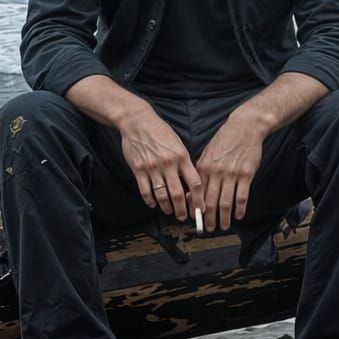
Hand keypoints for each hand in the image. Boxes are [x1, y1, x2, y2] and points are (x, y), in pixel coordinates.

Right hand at [118, 107, 203, 221]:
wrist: (137, 121)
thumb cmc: (160, 131)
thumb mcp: (178, 143)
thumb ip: (184, 162)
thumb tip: (191, 181)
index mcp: (182, 156)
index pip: (195, 183)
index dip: (199, 199)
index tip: (200, 209)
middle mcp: (168, 164)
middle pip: (178, 194)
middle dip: (182, 209)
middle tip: (184, 217)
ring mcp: (152, 168)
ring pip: (161, 195)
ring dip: (166, 207)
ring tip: (169, 212)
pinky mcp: (138, 170)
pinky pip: (145, 191)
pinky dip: (149, 200)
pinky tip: (153, 204)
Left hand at [195, 110, 265, 231]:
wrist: (244, 127)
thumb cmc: (224, 140)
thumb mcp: (207, 153)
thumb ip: (201, 172)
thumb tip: (192, 190)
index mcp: (204, 167)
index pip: (197, 193)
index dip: (196, 209)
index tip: (196, 220)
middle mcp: (216, 172)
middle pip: (211, 202)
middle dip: (209, 218)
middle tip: (209, 228)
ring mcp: (232, 174)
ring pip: (226, 202)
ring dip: (224, 218)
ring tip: (223, 226)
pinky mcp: (246, 174)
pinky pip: (242, 196)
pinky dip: (240, 208)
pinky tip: (239, 215)